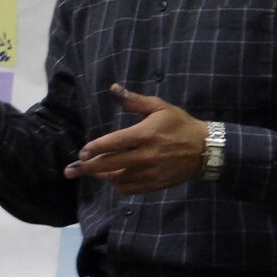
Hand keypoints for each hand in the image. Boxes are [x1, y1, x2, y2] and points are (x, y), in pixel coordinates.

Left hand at [65, 84, 208, 194]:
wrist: (206, 149)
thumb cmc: (180, 125)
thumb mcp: (159, 107)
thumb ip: (134, 101)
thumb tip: (113, 88)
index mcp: (145, 134)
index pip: (113, 143)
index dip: (94, 149)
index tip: (81, 153)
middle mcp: (146, 155)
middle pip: (110, 164)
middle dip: (87, 168)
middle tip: (70, 171)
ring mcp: (150, 172)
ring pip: (118, 178)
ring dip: (101, 176)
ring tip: (90, 172)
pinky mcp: (155, 184)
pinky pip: (130, 188)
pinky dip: (117, 185)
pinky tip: (111, 179)